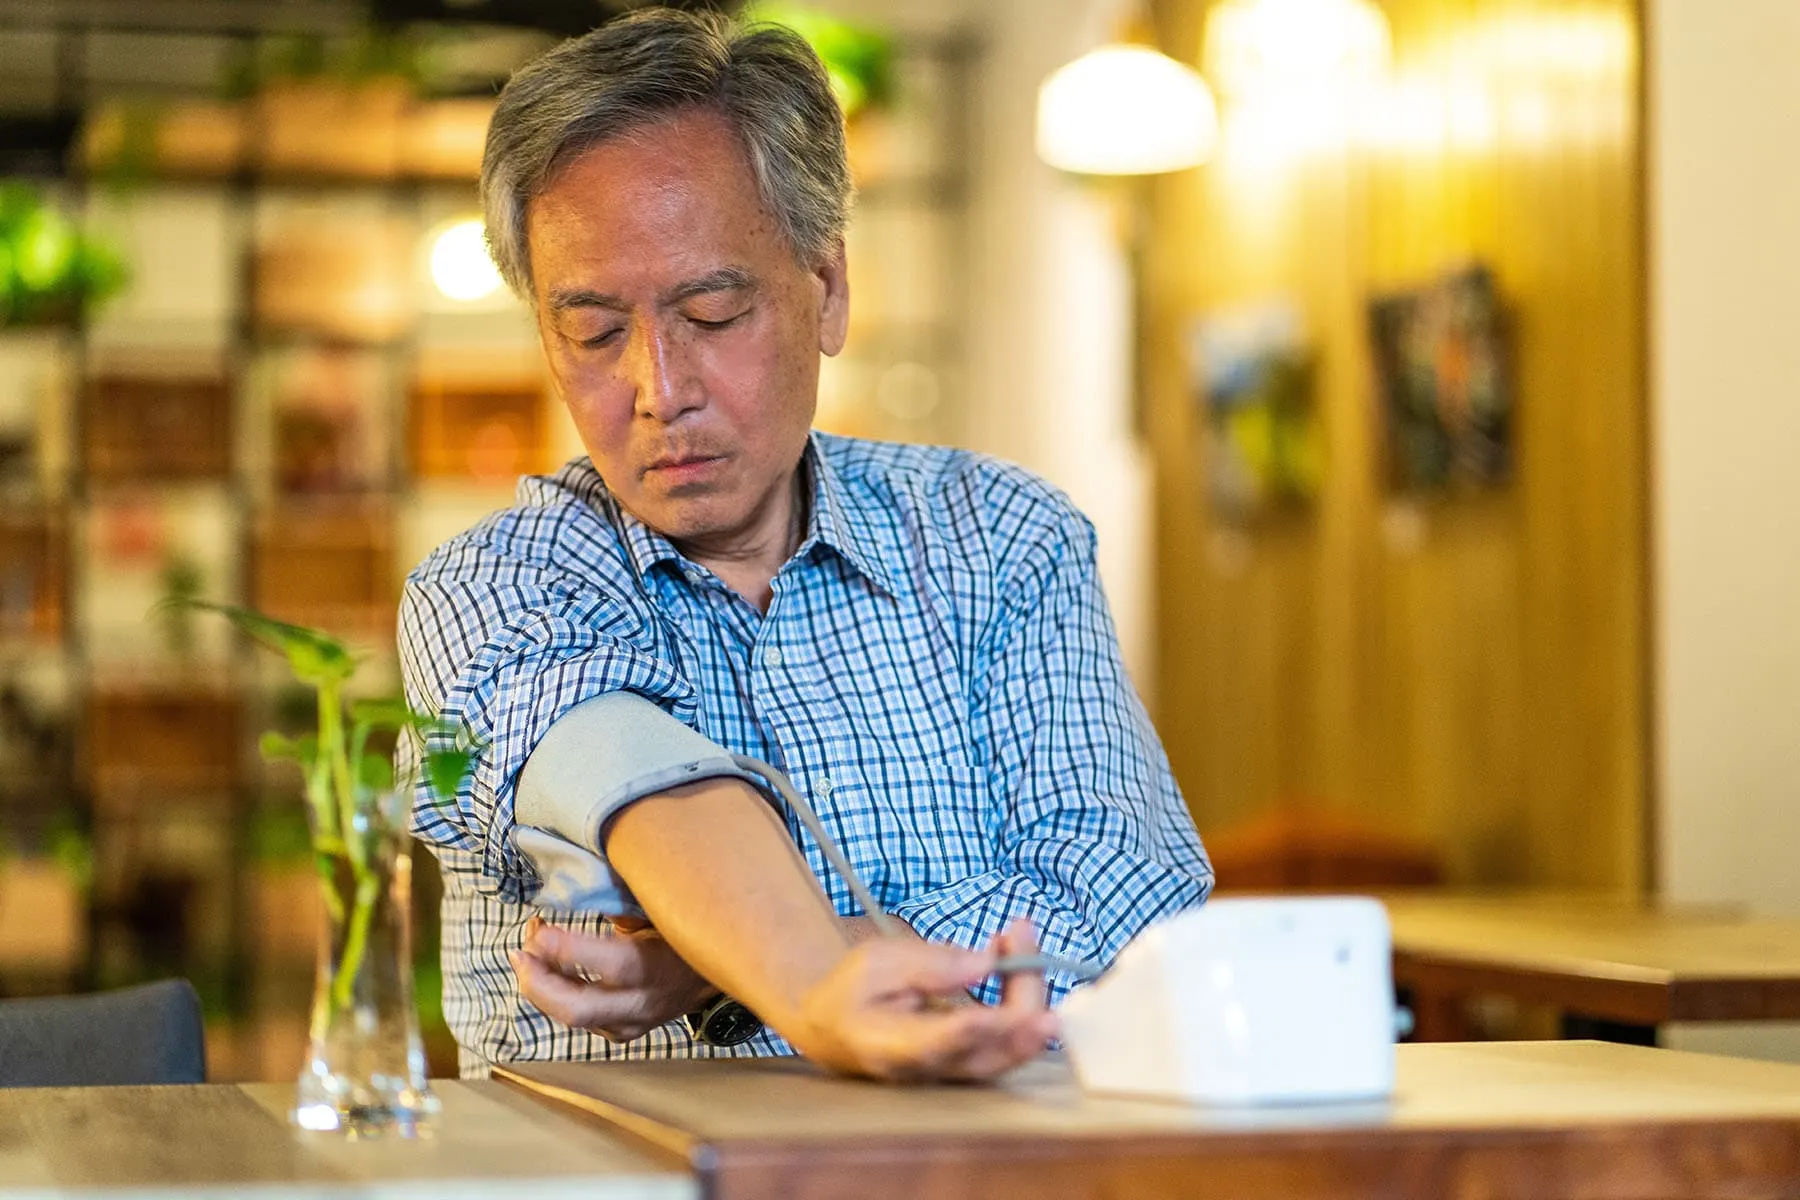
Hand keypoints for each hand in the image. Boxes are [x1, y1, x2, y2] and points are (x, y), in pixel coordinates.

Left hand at [510, 914, 719, 1041]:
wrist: (714, 972)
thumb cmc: (683, 929)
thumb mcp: (660, 909)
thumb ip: (622, 902)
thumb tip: (577, 882)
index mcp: (660, 966)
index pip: (611, 965)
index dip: (568, 948)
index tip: (540, 926)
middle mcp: (643, 1002)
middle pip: (578, 1008)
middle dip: (538, 982)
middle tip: (520, 952)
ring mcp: (631, 1023)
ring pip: (573, 1017)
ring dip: (541, 987)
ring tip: (526, 954)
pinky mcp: (621, 1031)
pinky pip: (579, 1019)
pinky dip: (556, 994)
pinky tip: (546, 970)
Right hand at [789, 919, 1058, 1081]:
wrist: (836, 1029)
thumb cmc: (853, 992)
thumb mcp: (876, 961)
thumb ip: (929, 964)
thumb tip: (986, 963)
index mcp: (889, 1046)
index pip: (940, 1043)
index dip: (979, 1027)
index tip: (1006, 1010)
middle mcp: (928, 1071)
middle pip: (991, 1052)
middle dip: (1022, 995)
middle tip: (1022, 931)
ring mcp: (953, 1074)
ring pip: (1011, 1050)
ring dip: (1030, 992)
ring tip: (1021, 935)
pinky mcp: (971, 1066)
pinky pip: (1011, 1041)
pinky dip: (1024, 999)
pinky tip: (1019, 958)